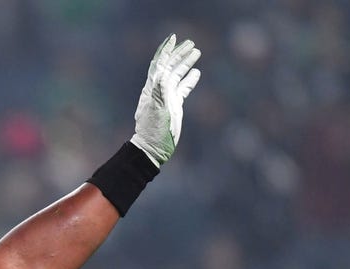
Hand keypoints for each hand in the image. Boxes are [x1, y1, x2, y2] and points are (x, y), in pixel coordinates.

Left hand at [130, 34, 201, 167]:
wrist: (152, 148)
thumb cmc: (153, 131)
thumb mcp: (156, 111)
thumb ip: (159, 93)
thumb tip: (162, 74)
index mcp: (153, 89)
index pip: (160, 65)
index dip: (166, 51)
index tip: (174, 38)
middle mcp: (159, 90)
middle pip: (170, 66)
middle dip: (179, 54)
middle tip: (191, 43)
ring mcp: (167, 97)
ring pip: (177, 75)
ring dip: (185, 63)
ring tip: (197, 52)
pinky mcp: (174, 105)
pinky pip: (182, 88)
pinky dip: (189, 79)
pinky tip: (197, 73)